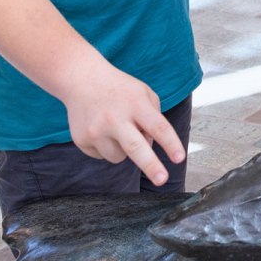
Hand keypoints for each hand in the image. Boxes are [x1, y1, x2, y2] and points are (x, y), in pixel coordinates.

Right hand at [60, 65, 183, 186]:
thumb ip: (154, 117)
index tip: (179, 158)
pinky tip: (103, 129)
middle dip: (150, 165)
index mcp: (136, 104)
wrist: (82, 80)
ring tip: (118, 128)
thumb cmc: (120, 89)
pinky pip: (103, 156)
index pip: (157, 126)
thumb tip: (151, 146)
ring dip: (125, 150)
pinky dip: (107, 148)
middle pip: (135, 147)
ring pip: (119, 157)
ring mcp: (95, 131)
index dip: (170, 143)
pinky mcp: (82, 140)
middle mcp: (115, 118)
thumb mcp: (144, 93)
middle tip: (162, 180)